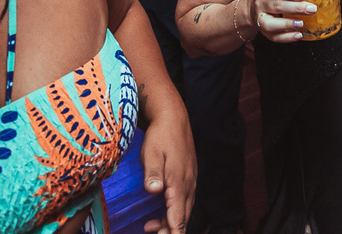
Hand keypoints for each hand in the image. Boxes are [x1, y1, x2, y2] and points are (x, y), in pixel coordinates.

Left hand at [140, 109, 196, 233]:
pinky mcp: (188, 176)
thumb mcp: (152, 152)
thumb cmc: (161, 135)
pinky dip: (174, 210)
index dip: (174, 231)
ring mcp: (190, 180)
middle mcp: (188, 184)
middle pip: (183, 216)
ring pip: (184, 208)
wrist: (174, 118)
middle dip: (171, 230)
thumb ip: (152, 173)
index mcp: (179, 181)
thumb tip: (154, 191)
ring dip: (171, 221)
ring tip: (151, 227)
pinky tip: (162, 211)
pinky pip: (184, 200)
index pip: (178, 215)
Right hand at [248, 0, 315, 42]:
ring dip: (287, 24)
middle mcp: (260, 4)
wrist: (251, 9)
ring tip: (301, 23)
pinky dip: (287, 38)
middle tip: (311, 9)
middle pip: (276, 6)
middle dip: (295, 8)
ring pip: (271, 24)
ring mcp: (260, 19)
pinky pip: (274, 37)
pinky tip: (298, 35)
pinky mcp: (264, 32)